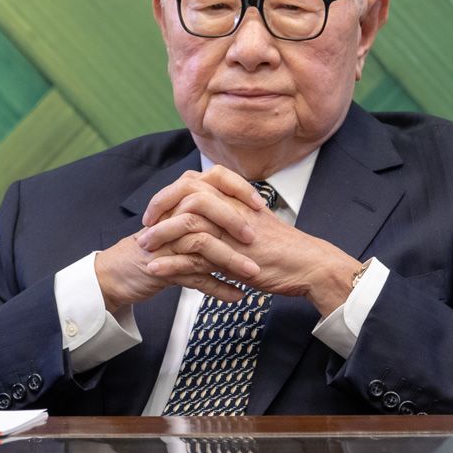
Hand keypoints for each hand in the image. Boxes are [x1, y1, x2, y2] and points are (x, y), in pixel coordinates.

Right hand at [94, 167, 265, 313]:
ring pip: (202, 244)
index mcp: (179, 201)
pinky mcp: (161, 269)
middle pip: (205, 208)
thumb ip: (205, 212)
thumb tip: (241, 207)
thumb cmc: (154, 248)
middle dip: (233, 222)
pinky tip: (235, 295)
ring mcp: (166, 243)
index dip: (236, 188)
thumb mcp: (179, 225)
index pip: (211, 180)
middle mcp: (171, 217)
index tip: (259, 205)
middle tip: (254, 239)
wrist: (116, 273)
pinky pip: (194, 277)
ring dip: (230, 260)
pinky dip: (217, 288)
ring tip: (253, 274)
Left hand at [138, 168, 360, 315]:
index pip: (195, 182)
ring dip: (160, 236)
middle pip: (185, 194)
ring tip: (144, 248)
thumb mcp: (253, 223)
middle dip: (159, 207)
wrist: (308, 264)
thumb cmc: (283, 247)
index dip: (171, 193)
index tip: (157, 209)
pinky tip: (156, 270)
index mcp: (235, 198)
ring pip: (186, 223)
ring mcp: (231, 232)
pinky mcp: (233, 257)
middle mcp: (231, 208)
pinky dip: (171, 264)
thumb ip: (230, 215)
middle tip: (146, 225)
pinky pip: (194, 257)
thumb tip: (208, 215)